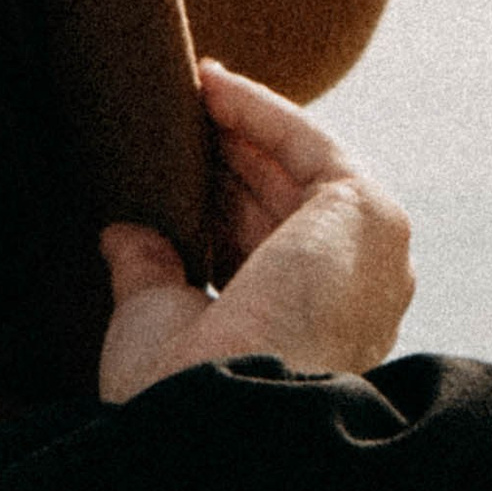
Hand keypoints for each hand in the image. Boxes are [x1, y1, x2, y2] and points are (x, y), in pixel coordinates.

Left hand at [97, 60, 414, 406]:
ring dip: (244, 128)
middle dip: (229, 158)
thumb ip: (150, 273)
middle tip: (172, 117)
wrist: (214, 405)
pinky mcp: (368, 216)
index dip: (218, 204)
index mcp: (306, 336)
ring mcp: (371, 260)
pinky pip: (312, 146)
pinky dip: (261, 111)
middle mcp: (351, 303)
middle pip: (284, 207)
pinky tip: (211, 85)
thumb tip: (120, 238)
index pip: (263, 252)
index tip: (168, 169)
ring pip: (302, 172)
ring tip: (187, 91)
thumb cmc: (179, 387)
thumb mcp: (157, 321)